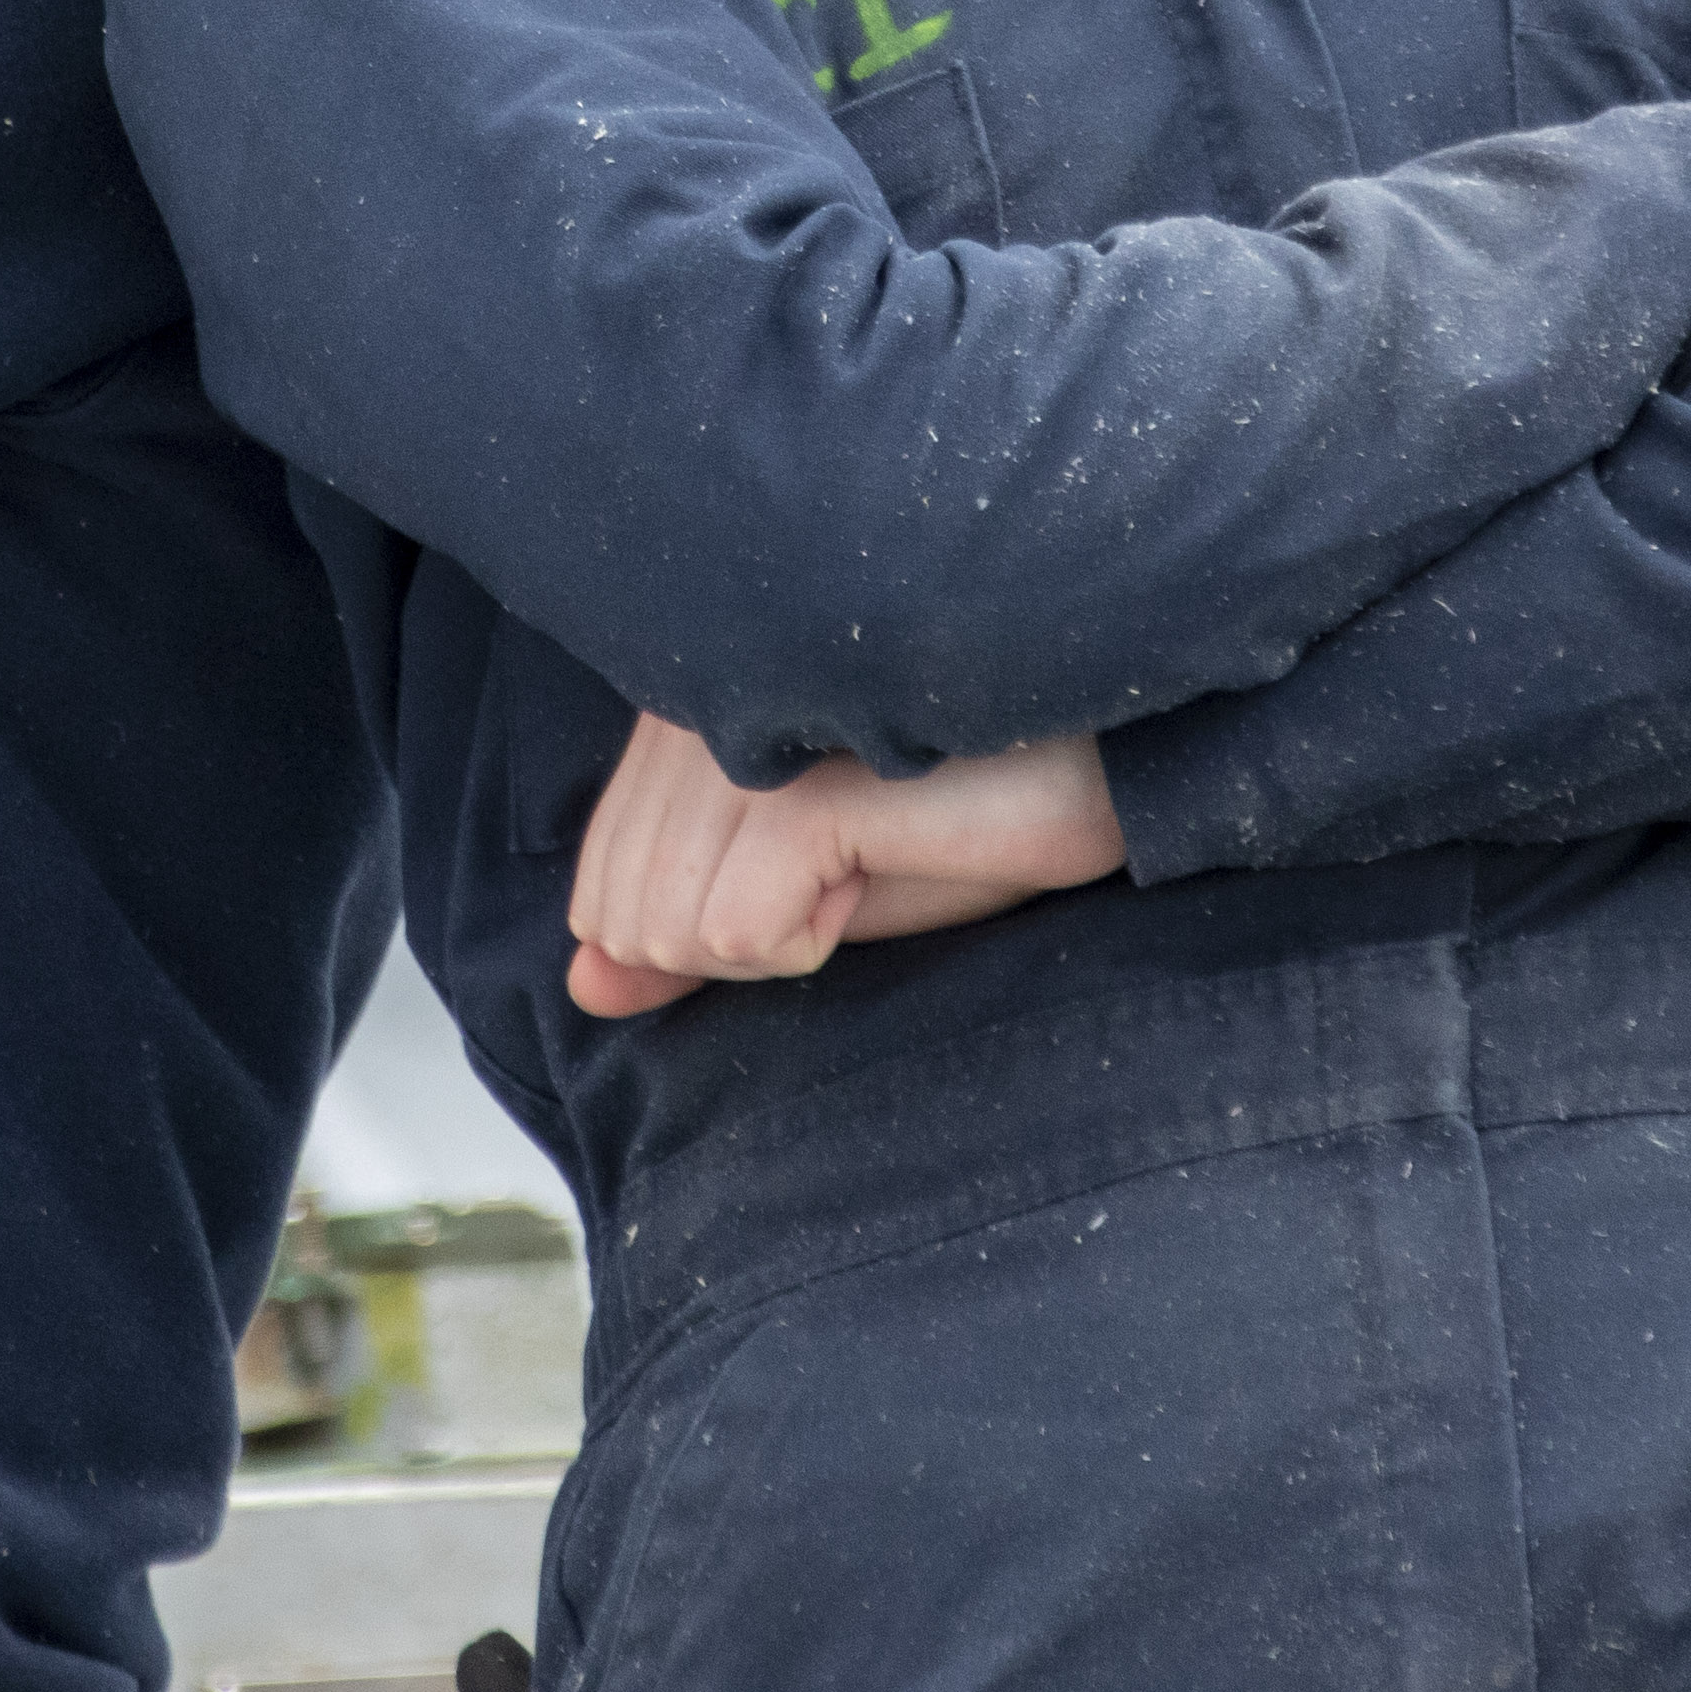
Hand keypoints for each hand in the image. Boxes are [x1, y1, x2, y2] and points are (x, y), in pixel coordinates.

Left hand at [563, 716, 1124, 1018]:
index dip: (707, 924)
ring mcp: (736, 738)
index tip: (821, 859)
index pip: (602, 878)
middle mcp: (689, 704)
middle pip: (621, 913)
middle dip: (734, 937)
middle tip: (849, 864)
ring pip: (667, 931)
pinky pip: (733, 933)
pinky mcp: (794, 786)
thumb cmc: (966, 815)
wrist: (1107, 767)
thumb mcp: (808, 890)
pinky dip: (810, 937)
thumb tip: (583, 987)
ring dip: (776, 937)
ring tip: (869, 853)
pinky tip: (885, 857)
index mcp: (681, 704)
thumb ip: (683, 930)